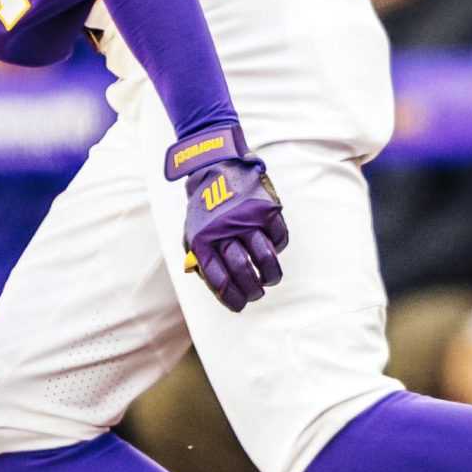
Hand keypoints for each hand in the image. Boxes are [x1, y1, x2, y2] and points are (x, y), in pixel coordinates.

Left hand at [171, 127, 288, 312]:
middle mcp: (223, 230)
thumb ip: (201, 261)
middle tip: (257, 293)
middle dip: (253, 289)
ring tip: (270, 280)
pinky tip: (274, 252)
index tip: (241, 304)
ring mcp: (246, 218)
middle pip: (243, 269)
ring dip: (271, 275)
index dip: (231, 297)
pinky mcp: (265, 207)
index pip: (219, 278)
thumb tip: (221, 290)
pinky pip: (278, 237)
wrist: (216, 167)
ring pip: (265, 256)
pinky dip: (278, 248)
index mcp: (202, 240)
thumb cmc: (205, 209)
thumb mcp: (192, 233)